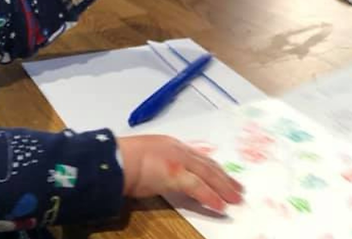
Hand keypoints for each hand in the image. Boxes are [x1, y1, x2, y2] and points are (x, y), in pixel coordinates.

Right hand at [116, 135, 243, 213]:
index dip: (213, 168)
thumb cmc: (121, 159)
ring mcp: (178, 161)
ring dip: (223, 188)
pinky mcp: (176, 173)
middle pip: (208, 165)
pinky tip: (220, 205)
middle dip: (224, 178)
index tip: (224, 176)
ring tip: (235, 198)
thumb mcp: (144, 157)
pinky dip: (210, 196)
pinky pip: (198, 187)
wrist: (113, 158)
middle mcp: (178, 150)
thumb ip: (157, 164)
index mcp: (170, 145)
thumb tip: (161, 176)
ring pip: (208, 174)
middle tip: (238, 189)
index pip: (198, 158)